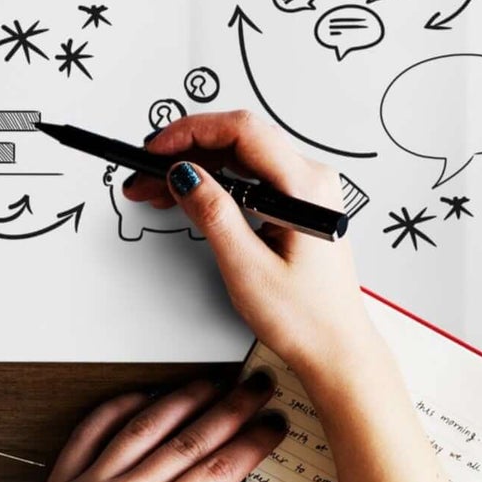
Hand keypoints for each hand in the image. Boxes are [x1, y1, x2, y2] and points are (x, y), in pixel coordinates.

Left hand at [0, 376, 285, 481]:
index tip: (273, 424)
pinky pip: (90, 431)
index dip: (252, 442)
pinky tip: (145, 396)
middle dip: (230, 409)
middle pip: (187, 439)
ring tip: (211, 384)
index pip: (217, 470)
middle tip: (255, 389)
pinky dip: (119, 407)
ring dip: (181, 398)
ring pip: (142, 425)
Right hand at [123, 110, 380, 388]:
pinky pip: (250, 176)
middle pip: (239, 139)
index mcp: (306, 188)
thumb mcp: (247, 267)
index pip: (242, 131)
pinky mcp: (295, 203)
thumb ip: (213, 213)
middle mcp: (311, 181)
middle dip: (186, 150)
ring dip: (196, 166)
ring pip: (240, 157)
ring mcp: (304, 191)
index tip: (156, 149)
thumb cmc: (307, 318)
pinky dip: (214, 181)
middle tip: (146, 172)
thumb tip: (183, 174)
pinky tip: (187, 195)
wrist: (336, 350)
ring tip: (156, 188)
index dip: (192, 132)